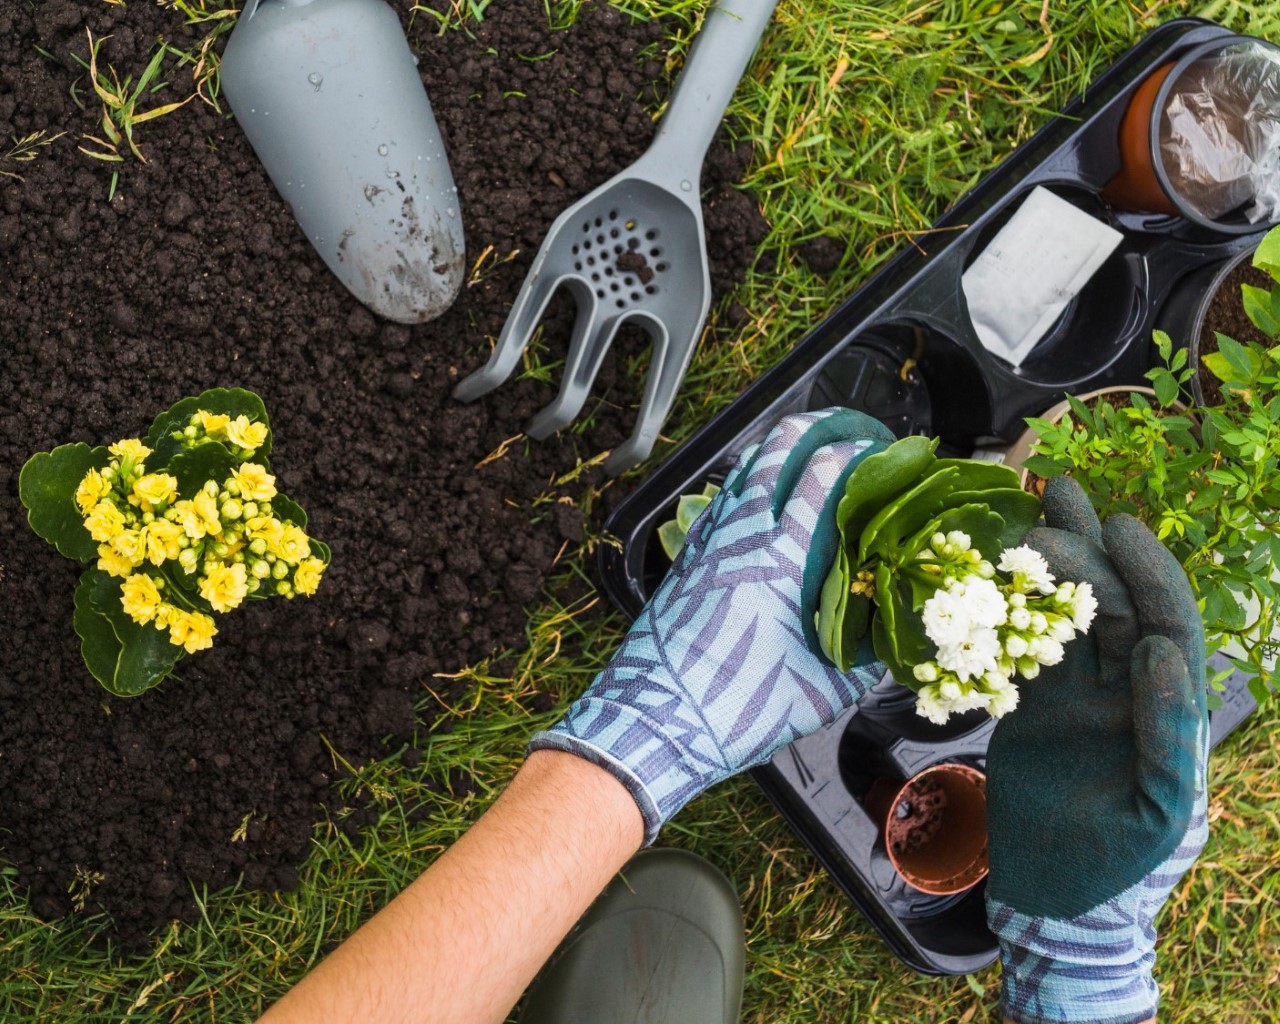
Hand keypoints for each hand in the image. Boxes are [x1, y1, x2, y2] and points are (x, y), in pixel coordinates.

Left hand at [530, 408, 894, 841]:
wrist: (653, 723)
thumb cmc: (734, 710)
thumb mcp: (821, 695)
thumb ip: (864, 663)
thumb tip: (895, 644)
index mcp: (780, 560)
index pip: (822, 477)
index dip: (856, 451)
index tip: (883, 448)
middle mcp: (740, 537)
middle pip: (776, 450)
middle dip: (816, 426)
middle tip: (847, 427)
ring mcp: (706, 543)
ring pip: (743, 470)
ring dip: (777, 450)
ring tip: (807, 447)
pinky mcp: (686, 560)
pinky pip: (720, 502)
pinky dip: (745, 484)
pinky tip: (758, 497)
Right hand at [985, 477, 1207, 1023]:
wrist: (1056, 903)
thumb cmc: (1118, 868)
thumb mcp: (1157, 812)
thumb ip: (1167, 733)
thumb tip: (1159, 653)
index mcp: (1166, 712)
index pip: (1165, 626)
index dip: (1147, 573)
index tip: (1118, 527)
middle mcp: (1126, 695)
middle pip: (1114, 607)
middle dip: (1091, 552)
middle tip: (1056, 501)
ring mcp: (1079, 699)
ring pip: (1069, 619)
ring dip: (1054, 567)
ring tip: (1033, 510)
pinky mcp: (1034, 710)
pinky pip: (1023, 650)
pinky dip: (1011, 611)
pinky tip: (996, 574)